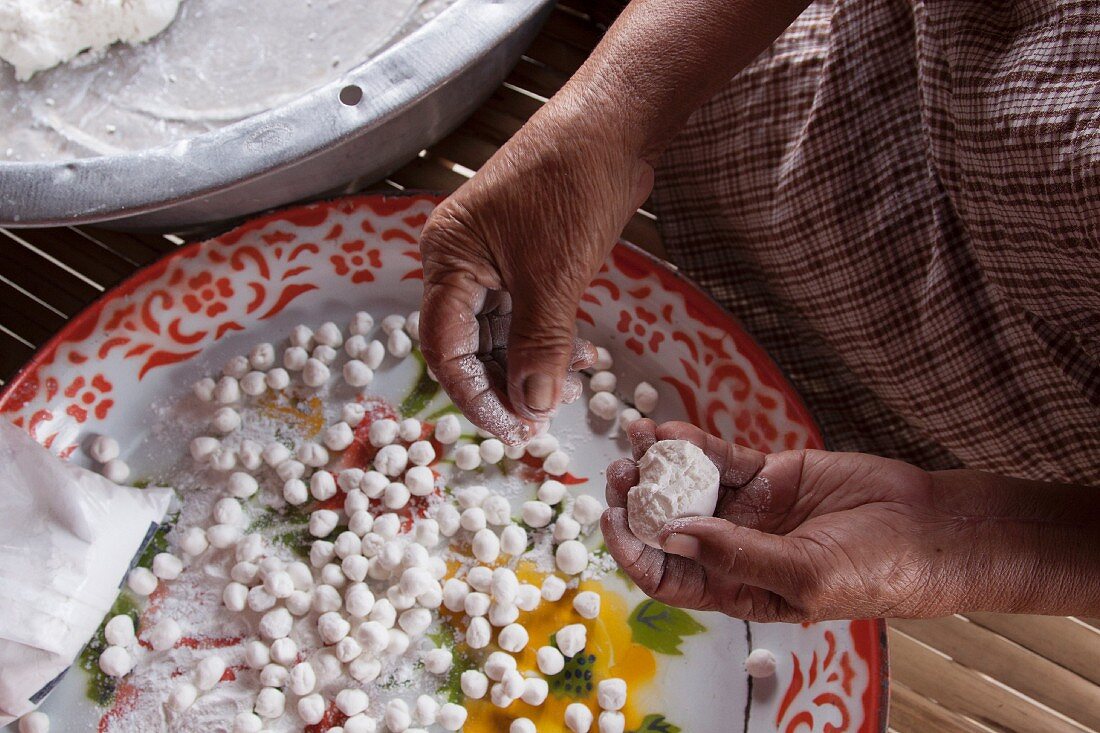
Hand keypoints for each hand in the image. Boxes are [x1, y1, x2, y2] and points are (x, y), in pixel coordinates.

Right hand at [419, 106, 652, 442]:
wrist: (614, 126)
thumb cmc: (572, 186)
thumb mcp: (554, 276)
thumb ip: (540, 346)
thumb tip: (532, 408)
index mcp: (448, 259)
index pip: (445, 347)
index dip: (475, 396)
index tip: (512, 430)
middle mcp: (461, 262)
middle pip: (469, 345)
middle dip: (505, 385)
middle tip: (541, 422)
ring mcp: (494, 260)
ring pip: (501, 334)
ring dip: (531, 367)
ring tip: (570, 390)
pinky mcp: (526, 259)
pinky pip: (526, 315)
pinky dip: (548, 342)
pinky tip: (578, 361)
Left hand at [602, 419, 959, 621]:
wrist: (930, 527)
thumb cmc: (878, 571)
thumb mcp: (805, 574)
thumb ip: (737, 556)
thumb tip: (673, 538)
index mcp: (737, 588)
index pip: (669, 576)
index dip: (636, 553)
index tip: (612, 522)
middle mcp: (734, 549)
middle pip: (667, 526)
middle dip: (636, 501)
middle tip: (616, 474)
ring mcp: (749, 509)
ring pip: (687, 486)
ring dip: (656, 465)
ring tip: (633, 441)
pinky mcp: (767, 473)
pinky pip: (719, 456)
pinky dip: (691, 442)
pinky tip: (666, 429)